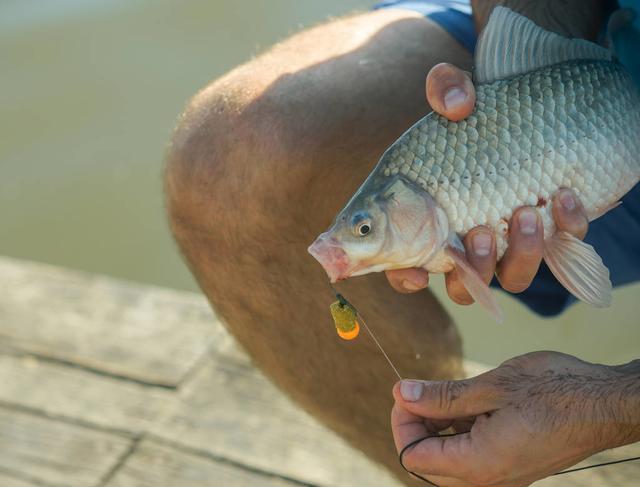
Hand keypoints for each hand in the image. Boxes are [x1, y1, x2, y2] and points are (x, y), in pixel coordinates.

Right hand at [385, 64, 588, 302]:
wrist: (531, 107)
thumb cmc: (478, 110)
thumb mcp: (455, 91)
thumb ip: (445, 88)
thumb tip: (456, 105)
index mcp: (430, 220)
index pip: (407, 266)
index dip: (408, 278)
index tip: (420, 274)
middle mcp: (467, 240)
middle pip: (463, 285)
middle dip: (474, 269)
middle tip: (481, 233)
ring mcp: (511, 240)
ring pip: (512, 278)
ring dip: (520, 256)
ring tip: (526, 212)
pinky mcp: (550, 230)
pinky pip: (561, 248)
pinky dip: (565, 229)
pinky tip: (565, 195)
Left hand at [391, 351, 639, 486]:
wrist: (607, 404)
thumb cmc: (555, 391)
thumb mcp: (492, 386)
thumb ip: (443, 396)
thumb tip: (402, 394)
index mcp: (479, 464)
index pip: (414, 457)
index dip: (402, 423)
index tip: (405, 392)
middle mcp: (489, 480)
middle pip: (428, 464)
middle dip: (416, 427)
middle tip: (420, 392)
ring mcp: (502, 475)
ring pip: (449, 460)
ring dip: (437, 428)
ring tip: (445, 394)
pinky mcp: (512, 465)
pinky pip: (472, 456)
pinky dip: (459, 431)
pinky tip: (466, 404)